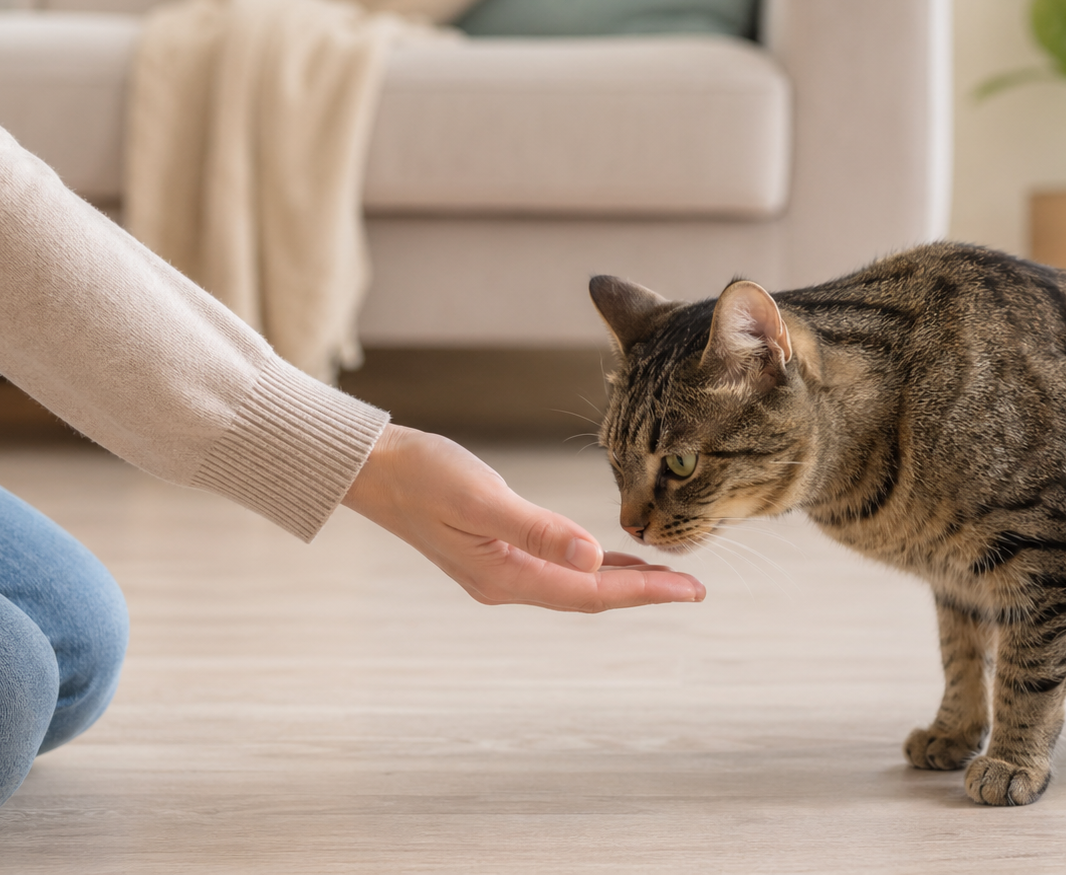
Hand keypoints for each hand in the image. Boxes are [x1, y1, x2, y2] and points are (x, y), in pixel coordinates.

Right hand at [341, 424, 704, 611]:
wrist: (371, 469)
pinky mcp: (494, 552)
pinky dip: (590, 566)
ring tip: (667, 577)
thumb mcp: (483, 498)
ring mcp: (498, 571)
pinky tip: (609, 557)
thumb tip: (594, 556)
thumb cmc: (423, 475)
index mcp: (505, 576)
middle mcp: (505, 583)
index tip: (690, 590)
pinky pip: (556, 569)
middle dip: (644, 591)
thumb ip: (539, 529)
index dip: (645, 591)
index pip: (592, 591)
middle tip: (694, 587)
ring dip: (621, 581)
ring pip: (574, 585)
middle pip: (589, 596)